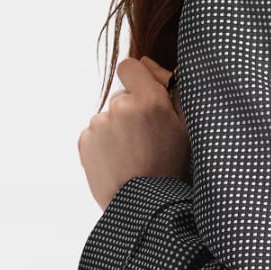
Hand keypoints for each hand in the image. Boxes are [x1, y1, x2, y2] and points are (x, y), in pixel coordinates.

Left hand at [78, 56, 189, 210]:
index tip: (146, 97)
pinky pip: (96, 133)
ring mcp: (99, 125)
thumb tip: (146, 63)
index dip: (138, 79)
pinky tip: (120, 160)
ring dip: (118, 128)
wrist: (144, 207)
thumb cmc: (172, 167)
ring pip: (109, 116)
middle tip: (146, 138)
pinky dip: (105, 143)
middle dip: (132, 110)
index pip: (130, 66)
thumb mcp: (186, 127)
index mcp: (149, 100)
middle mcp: (120, 107)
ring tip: (133, 154)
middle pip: (122, 96)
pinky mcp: (84, 142)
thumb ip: (170, 87)